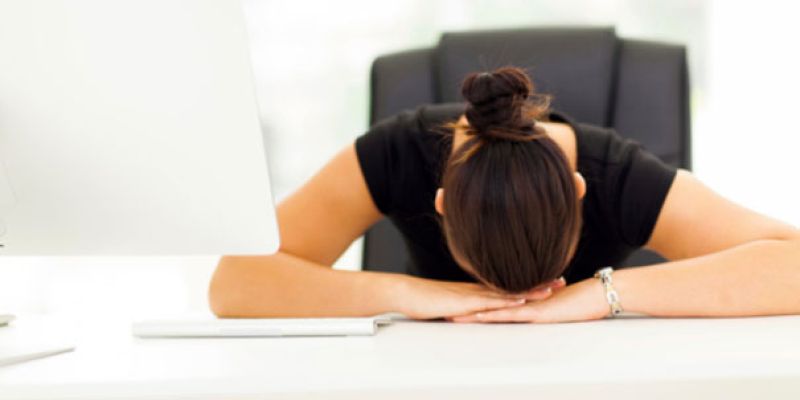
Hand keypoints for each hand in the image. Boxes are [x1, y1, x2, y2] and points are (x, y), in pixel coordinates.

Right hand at [392, 275, 564, 319]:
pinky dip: (506, 299)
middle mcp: (479, 289)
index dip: (529, 281)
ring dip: (529, 291)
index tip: (549, 276)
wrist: (406, 294)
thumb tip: (476, 305)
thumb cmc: (425, 298)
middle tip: (561, 280)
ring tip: (550, 289)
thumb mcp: (451, 299)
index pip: (509, 283)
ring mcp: (472, 294)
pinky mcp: (465, 302)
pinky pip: (489, 300)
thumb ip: (465, 299)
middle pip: (513, 285)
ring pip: (506, 291)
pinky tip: (520, 298)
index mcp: (478, 288)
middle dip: (538, 283)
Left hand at [450, 278, 608, 323]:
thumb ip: (541, 300)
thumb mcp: (555, 302)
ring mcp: (528, 305)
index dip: (475, 301)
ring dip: (473, 313)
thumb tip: (530, 301)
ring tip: (452, 316)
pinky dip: (495, 314)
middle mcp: (522, 300)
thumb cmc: (582, 299)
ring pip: (495, 309)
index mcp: (523, 298)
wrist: (599, 294)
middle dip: (466, 308)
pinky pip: (512, 314)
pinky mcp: (537, 312)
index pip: (494, 300)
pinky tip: (481, 315)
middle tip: (443, 310)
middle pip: (488, 303)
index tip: (456, 304)